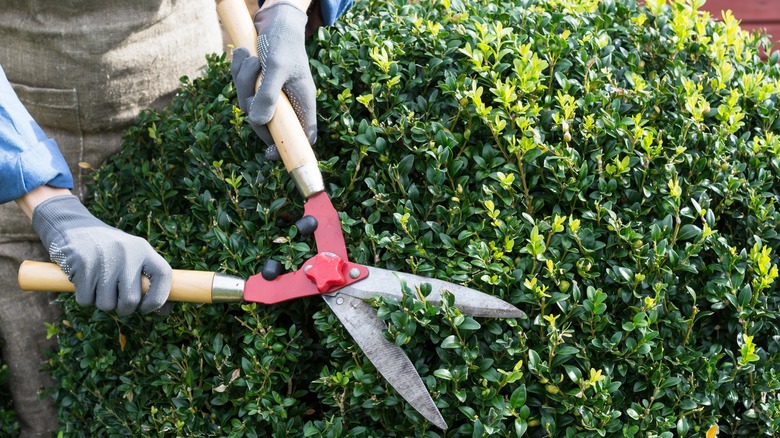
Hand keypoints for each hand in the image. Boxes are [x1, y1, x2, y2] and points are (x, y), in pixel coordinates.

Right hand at [31, 195, 171, 315]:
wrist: (74, 227)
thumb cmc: (110, 251)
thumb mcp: (133, 256)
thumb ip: (149, 279)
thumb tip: (166, 311)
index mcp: (143, 249)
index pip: (164, 275)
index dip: (159, 298)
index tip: (147, 308)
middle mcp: (126, 253)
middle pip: (131, 300)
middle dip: (124, 309)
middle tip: (118, 302)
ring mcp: (104, 259)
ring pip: (106, 304)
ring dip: (102, 302)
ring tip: (100, 285)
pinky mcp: (82, 265)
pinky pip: (86, 300)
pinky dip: (85, 298)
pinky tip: (85, 281)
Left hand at [230, 2, 316, 148]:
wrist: (276, 17)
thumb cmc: (284, 41)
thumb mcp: (277, 67)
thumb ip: (268, 95)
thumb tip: (257, 121)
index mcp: (302, 101)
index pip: (301, 135)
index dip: (288, 149)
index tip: (270, 155)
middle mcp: (287, 101)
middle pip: (266, 123)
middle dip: (252, 103)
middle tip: (252, 82)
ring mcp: (271, 92)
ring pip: (248, 102)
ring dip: (242, 79)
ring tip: (251, 57)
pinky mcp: (257, 82)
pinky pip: (240, 86)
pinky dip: (238, 70)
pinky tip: (244, 53)